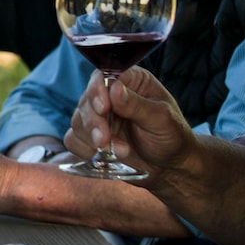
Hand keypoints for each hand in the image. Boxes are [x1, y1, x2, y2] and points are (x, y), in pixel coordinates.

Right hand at [64, 67, 196, 182]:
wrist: (170, 167)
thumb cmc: (172, 137)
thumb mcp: (162, 120)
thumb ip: (137, 105)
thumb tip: (115, 89)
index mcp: (130, 81)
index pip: (103, 77)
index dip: (97, 91)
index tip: (103, 108)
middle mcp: (110, 95)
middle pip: (86, 100)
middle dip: (93, 122)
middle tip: (104, 140)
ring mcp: (99, 116)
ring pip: (77, 120)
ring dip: (92, 138)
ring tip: (119, 151)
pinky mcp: (90, 136)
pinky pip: (72, 138)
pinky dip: (82, 148)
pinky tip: (99, 155)